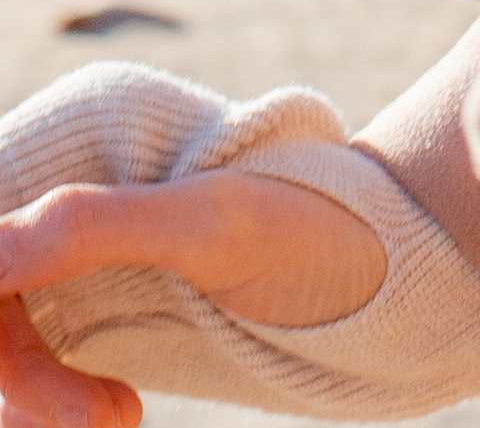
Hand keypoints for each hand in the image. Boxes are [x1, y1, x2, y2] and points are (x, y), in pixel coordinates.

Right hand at [0, 168, 386, 427]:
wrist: (376, 276)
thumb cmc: (305, 230)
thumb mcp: (209, 226)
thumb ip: (94, 228)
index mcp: (81, 145)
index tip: (15, 371)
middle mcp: (62, 201)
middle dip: (26, 375)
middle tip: (108, 419)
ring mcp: (70, 260)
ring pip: (6, 345)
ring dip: (36, 401)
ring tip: (117, 421)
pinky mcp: (87, 314)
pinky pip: (28, 371)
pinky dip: (47, 407)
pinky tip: (111, 417)